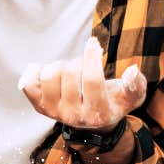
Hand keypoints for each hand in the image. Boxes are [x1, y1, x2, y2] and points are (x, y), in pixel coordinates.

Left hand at [18, 38, 147, 131]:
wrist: (92, 121)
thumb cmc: (113, 101)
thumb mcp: (130, 97)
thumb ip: (135, 85)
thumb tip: (133, 70)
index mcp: (98, 113)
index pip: (92, 80)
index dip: (92, 57)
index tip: (93, 42)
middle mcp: (73, 116)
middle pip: (69, 73)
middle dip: (77, 61)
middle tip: (82, 66)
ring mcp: (53, 112)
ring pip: (49, 75)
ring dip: (59, 65)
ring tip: (68, 71)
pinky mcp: (39, 106)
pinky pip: (27, 83)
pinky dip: (36, 71)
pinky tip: (48, 72)